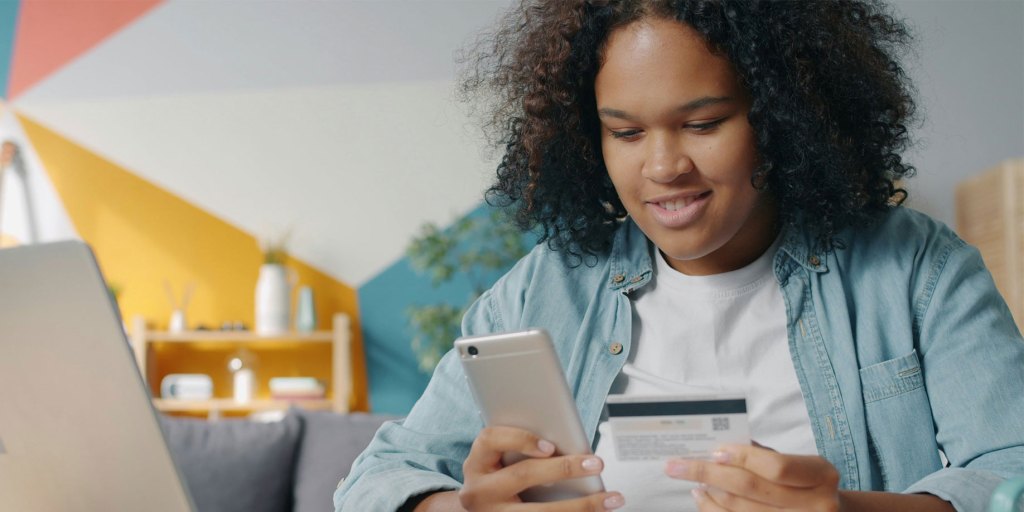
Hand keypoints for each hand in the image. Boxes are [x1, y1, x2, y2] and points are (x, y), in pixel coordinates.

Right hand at [458, 425, 624, 510]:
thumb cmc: (496, 477)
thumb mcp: (497, 461)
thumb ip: (520, 449)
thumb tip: (567, 443)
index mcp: (476, 463)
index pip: (492, 439)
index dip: (521, 440)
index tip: (550, 446)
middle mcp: (478, 491)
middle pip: (523, 475)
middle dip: (564, 468)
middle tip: (597, 463)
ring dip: (582, 507)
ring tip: (611, 499)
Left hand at [664, 444, 840, 510]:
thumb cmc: (806, 483)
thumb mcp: (798, 464)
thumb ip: (763, 455)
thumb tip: (719, 449)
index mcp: (821, 475)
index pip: (775, 466)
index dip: (742, 457)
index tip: (712, 451)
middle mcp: (817, 504)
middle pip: (751, 489)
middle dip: (708, 474)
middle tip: (677, 466)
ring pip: (741, 511)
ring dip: (710, 495)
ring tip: (693, 482)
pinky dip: (715, 511)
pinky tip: (704, 500)